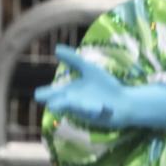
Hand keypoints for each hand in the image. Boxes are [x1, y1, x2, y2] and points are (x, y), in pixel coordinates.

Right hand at [34, 44, 165, 130]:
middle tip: (52, 102)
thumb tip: (56, 48)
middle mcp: (72, 104)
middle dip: (55, 103)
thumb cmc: (105, 86)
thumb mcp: (89, 70)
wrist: (125, 101)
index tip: (40, 93)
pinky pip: (90, 113)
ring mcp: (83, 112)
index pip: (47, 95)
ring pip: (73, 108)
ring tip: (76, 100)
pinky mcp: (94, 117)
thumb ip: (73, 60)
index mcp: (67, 92)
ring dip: (79, 104)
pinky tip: (100, 107)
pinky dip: (94, 108)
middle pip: (55, 105)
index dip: (42, 94)